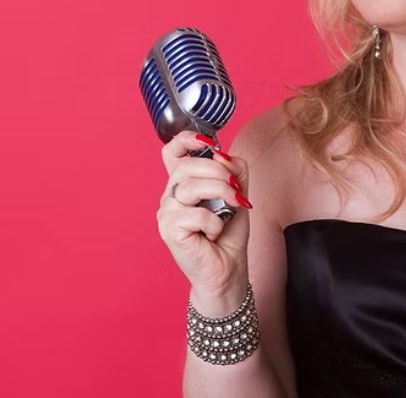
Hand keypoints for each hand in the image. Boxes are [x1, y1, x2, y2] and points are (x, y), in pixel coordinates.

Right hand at [156, 130, 252, 298]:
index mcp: (185, 183)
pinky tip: (213, 233)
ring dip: (221, 196)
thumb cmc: (229, 232)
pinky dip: (214, 223)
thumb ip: (234, 170)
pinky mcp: (168, 230)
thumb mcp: (238, 193)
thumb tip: (223, 155)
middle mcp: (171, 195)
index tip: (206, 141)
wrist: (228, 267)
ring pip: (192, 187)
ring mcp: (166, 212)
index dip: (186, 140)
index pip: (173, 152)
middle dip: (219, 174)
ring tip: (229, 211)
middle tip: (235, 192)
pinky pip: (195, 214)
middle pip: (187, 166)